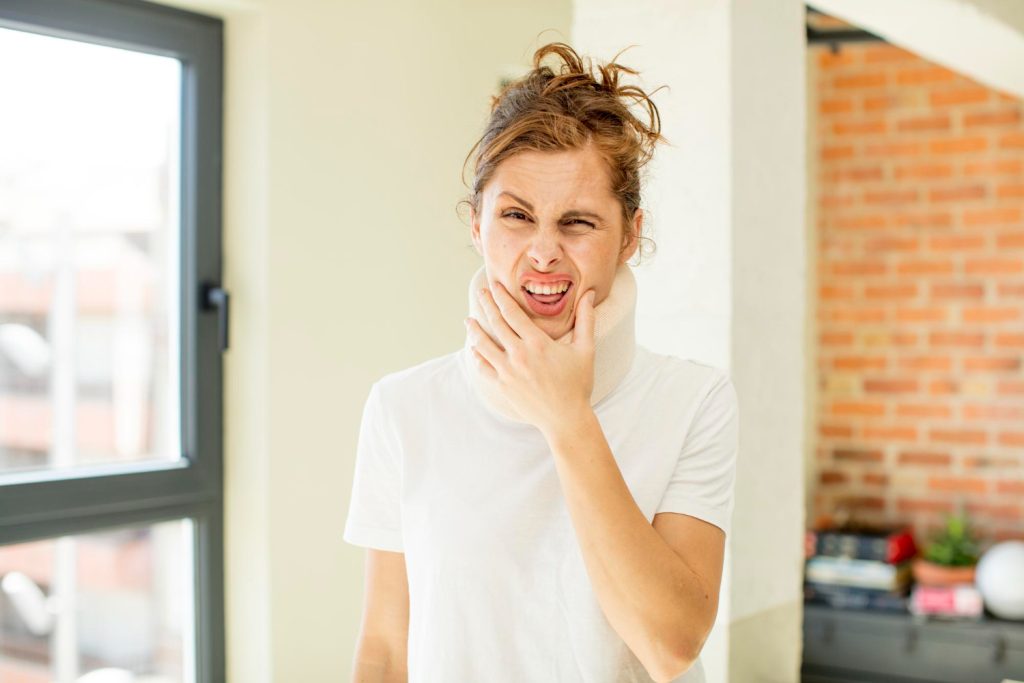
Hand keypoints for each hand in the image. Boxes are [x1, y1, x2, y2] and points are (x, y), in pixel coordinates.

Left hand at [466, 281, 595, 434]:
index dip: (501, 297)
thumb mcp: (585, 349)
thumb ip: (585, 319)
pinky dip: (477, 356)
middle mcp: (519, 355)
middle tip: (481, 293)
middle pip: (496, 323)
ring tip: (469, 321)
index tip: (494, 286)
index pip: (513, 312)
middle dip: (486, 305)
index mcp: (538, 343)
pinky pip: (483, 367)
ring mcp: (508, 371)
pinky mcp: (502, 386)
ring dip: (474, 330)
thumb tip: (589, 294)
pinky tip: (474, 349)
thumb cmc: (577, 384)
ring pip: (483, 345)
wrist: (566, 418)